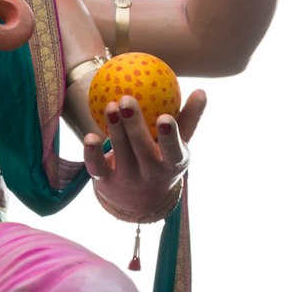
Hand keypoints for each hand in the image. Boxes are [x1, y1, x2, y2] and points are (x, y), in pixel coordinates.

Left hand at [82, 90, 205, 223]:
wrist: (140, 201)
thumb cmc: (163, 159)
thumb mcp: (179, 144)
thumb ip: (189, 118)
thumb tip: (201, 91)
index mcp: (172, 164)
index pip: (173, 152)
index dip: (169, 137)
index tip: (165, 118)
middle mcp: (151, 174)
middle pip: (142, 149)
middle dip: (134, 126)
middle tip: (126, 99)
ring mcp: (128, 179)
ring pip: (120, 152)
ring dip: (114, 128)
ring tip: (110, 105)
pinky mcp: (105, 182)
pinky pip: (96, 166)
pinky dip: (92, 152)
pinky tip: (89, 136)